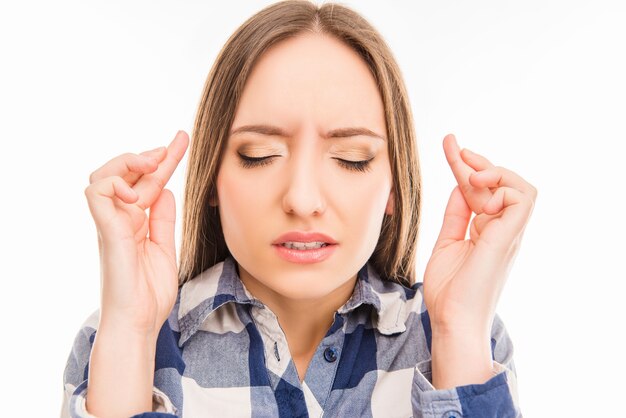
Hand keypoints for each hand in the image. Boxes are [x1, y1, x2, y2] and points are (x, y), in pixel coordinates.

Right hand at [84, 130, 188, 336]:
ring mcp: (111, 224)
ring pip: (103, 175)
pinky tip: (137, 192)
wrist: (139, 323)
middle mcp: (120, 219)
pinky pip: (96, 194)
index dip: (165, 159)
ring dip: (127, 163)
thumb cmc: (149, 293)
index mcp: (135, 222)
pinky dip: (115, 184)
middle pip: (125, 173)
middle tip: (171, 148)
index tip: (182, 139)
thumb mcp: (164, 248)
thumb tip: (165, 190)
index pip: (149, 182)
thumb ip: (162, 220)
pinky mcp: (107, 232)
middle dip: (149, 154)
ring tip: (152, 164)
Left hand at [423, 134, 536, 333]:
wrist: (451, 320)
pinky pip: (521, 200)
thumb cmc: (449, 290)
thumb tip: (460, 186)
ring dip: (496, 172)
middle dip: (478, 160)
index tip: (449, 143)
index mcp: (487, 231)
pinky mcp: (508, 238)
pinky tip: (479, 194)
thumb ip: (456, 215)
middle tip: (454, 147)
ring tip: (471, 174)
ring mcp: (508, 235)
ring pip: (522, 188)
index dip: (465, 165)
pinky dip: (502, 188)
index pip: (481, 190)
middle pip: (501, 184)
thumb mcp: (447, 242)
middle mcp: (502, 230)